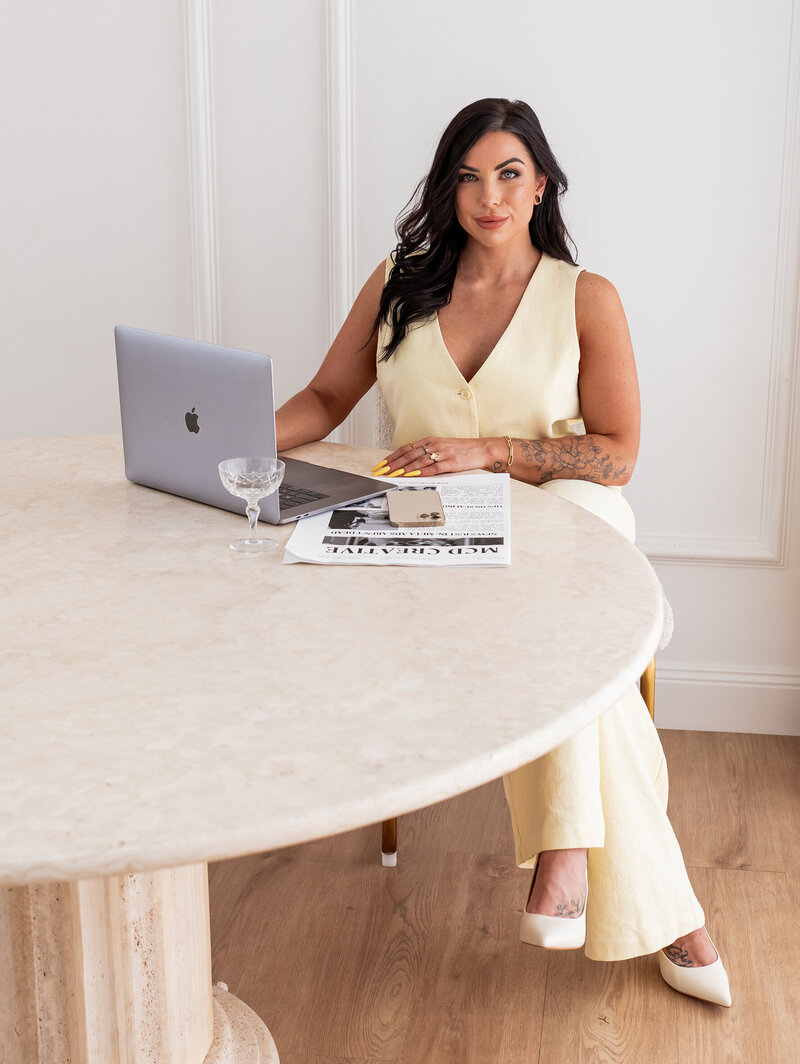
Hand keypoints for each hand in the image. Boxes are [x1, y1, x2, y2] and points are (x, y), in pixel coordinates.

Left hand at [373, 437, 499, 476]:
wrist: (483, 449)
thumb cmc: (463, 450)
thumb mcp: (442, 447)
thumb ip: (427, 452)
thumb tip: (411, 462)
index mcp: (431, 440)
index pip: (406, 448)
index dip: (392, 457)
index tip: (382, 464)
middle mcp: (434, 445)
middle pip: (408, 455)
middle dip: (392, 465)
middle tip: (381, 472)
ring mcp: (443, 454)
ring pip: (418, 462)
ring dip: (403, 470)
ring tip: (392, 476)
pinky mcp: (451, 463)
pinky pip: (433, 468)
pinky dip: (421, 473)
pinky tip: (412, 476)